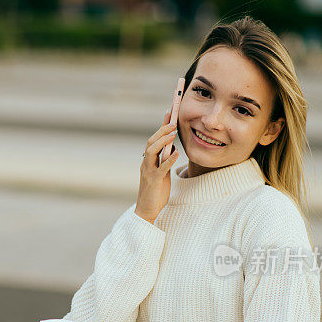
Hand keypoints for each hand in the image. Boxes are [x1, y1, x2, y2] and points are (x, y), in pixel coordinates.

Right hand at [136, 78, 183, 223]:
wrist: (148, 210)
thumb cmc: (156, 191)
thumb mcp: (162, 172)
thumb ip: (164, 159)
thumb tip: (172, 147)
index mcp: (148, 160)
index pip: (154, 138)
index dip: (162, 125)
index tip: (170, 111)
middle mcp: (146, 163)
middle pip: (151, 141)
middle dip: (162, 129)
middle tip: (173, 119)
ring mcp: (148, 171)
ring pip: (151, 151)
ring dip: (162, 140)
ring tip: (173, 132)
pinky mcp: (154, 181)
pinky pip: (160, 167)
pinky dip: (168, 159)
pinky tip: (176, 153)